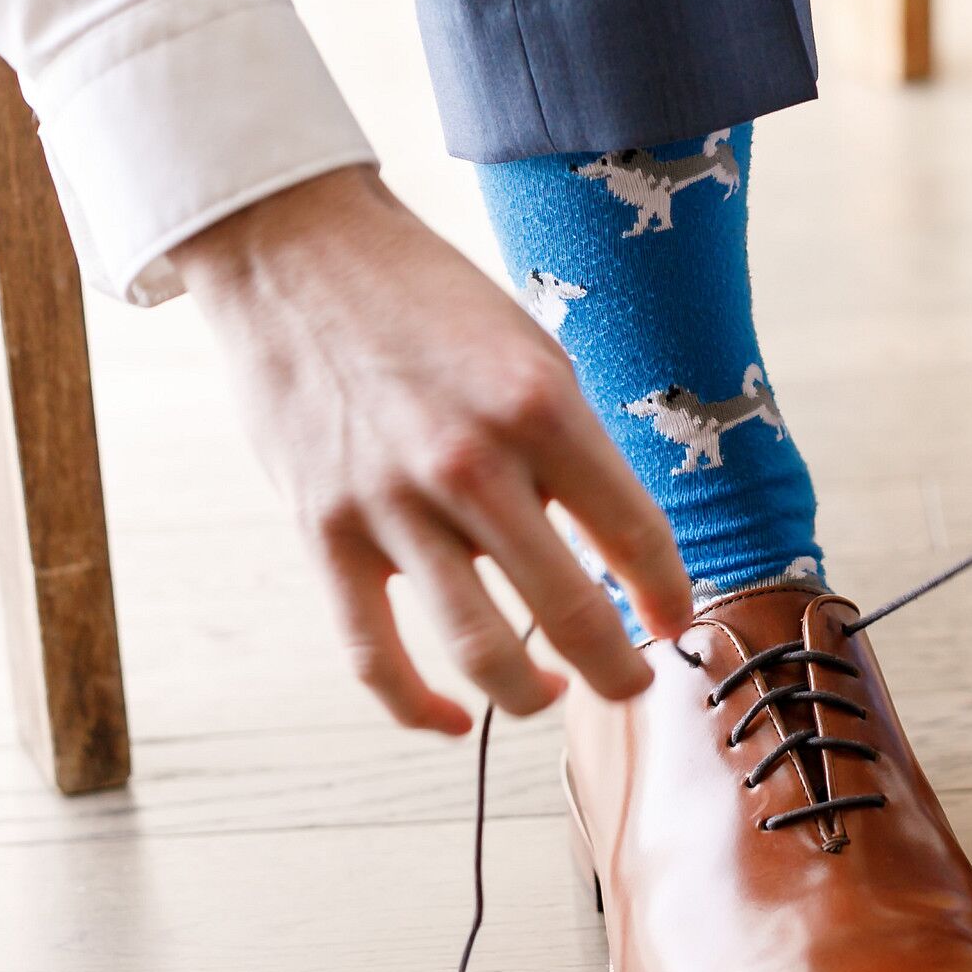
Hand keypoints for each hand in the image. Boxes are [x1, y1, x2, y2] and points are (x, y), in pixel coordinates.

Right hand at [174, 169, 692, 733]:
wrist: (294, 252)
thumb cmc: (422, 299)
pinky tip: (454, 719)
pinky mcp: (324, 533)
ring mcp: (391, 505)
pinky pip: (374, 655)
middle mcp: (471, 462)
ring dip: (531, 697)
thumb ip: (567, 448)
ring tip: (554, 695)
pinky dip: (419, 707)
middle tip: (634, 686)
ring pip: (479, 651)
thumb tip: (605, 545)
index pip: (635, 534)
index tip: (677, 623)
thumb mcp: (527, 351)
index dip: (668, 595)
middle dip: (617, 670)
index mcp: (539, 408)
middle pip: (569, 611)